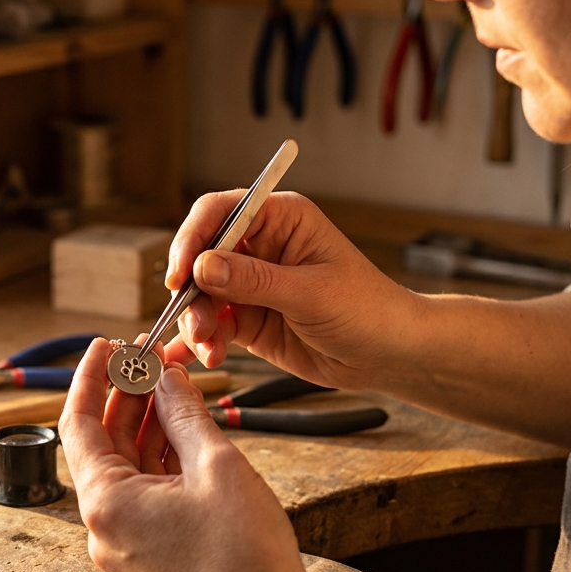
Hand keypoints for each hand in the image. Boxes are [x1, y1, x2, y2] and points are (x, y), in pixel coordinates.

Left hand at [59, 338, 368, 571]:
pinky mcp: (146, 549)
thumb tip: (166, 375)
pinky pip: (142, 490)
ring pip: (125, 466)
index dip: (90, 378)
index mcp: (106, 502)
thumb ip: (183, 412)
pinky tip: (180, 425)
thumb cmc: (244, 555)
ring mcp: (124, 540)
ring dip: (145, 423)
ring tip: (170, 383)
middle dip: (124, 397)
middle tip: (147, 357)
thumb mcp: (215, 463)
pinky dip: (158, 456)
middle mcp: (104, 524)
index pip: (78, 424)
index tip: (104, 346)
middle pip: (101, 443)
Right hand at [167, 192, 416, 389]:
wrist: (389, 354)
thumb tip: (202, 266)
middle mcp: (260, 246)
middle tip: (196, 323)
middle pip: (201, 256)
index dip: (193, 239)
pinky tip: (203, 358)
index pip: (220, 212)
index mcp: (281, 219)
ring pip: (201, 295)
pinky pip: (212, 325)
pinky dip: (203, 342)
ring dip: (197, 322)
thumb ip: (254, 280)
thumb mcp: (310, 293)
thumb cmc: (367, 309)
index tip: (181, 274)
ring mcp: (251, 284)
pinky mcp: (248, 318)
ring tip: (211, 348)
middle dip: (192, 291)